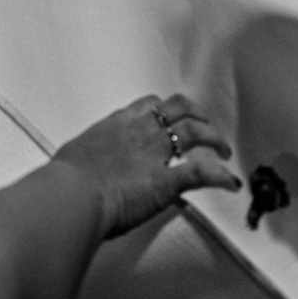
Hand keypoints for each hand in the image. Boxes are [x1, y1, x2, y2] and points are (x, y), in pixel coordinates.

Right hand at [55, 93, 239, 239]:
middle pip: (177, 108)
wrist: (74, 193)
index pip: (149, 105)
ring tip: (223, 148)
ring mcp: (155, 153)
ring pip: (194, 131)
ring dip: (213, 138)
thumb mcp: (78, 156)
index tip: (172, 115)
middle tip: (206, 123)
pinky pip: (200, 172)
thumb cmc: (68, 179)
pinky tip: (229, 181)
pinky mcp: (166, 180)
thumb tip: (85, 166)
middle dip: (197, 114)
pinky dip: (219, 176)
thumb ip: (91, 156)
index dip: (166, 108)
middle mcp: (140, 131)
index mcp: (118, 124)